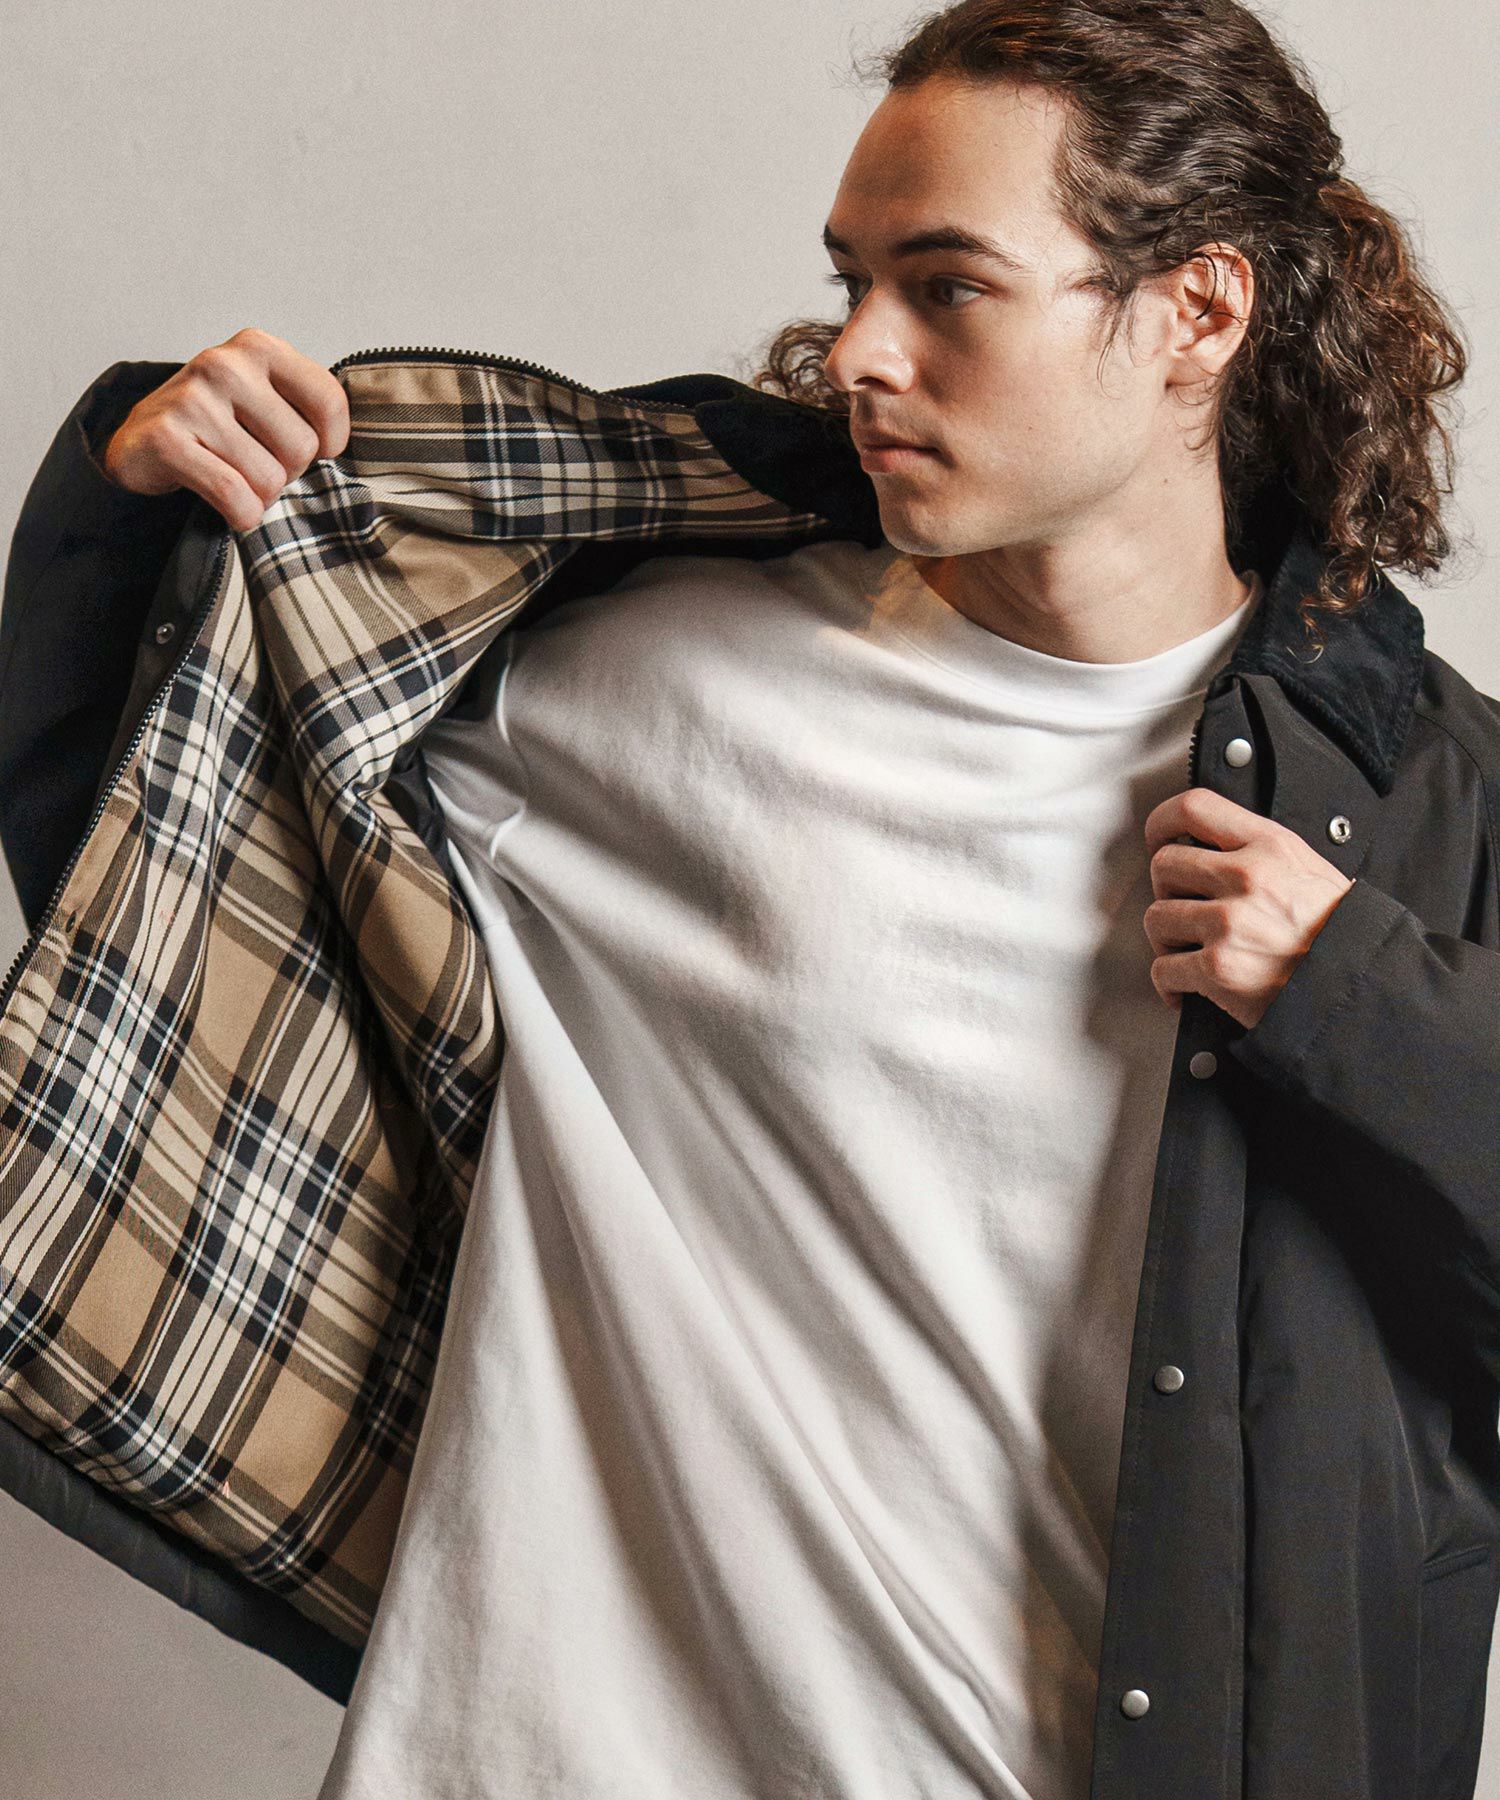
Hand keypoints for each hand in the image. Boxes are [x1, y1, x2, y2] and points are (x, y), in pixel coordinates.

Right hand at [101, 326, 349, 531]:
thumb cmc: (219, 424)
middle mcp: (225, 365)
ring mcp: (193, 400)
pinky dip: (240, 515)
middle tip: (258, 464)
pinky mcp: (167, 439)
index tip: (314, 450)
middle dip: (288, 471)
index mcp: (259, 349)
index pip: (328, 402)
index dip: (330, 442)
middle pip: (302, 449)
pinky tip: (226, 503)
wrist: (141, 440)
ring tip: (234, 476)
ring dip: (260, 495)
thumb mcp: (266, 398)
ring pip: (269, 479)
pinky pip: (235, 497)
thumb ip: (308, 408)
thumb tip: (356, 451)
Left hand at [1142, 786, 1355, 1029]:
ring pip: (1156, 917)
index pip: (1194, 808)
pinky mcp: (1219, 969)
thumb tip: (1209, 847)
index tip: (1158, 838)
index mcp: (1270, 845)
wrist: (1360, 985)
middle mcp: (1246, 878)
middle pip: (1164, 865)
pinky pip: (1163, 968)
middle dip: (1167, 890)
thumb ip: (1258, 852)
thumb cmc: (1338, 933)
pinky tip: (1187, 988)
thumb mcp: (1308, 869)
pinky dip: (1169, 983)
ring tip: (1188, 951)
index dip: (1163, 821)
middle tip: (1183, 908)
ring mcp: (1229, 923)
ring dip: (1166, 939)